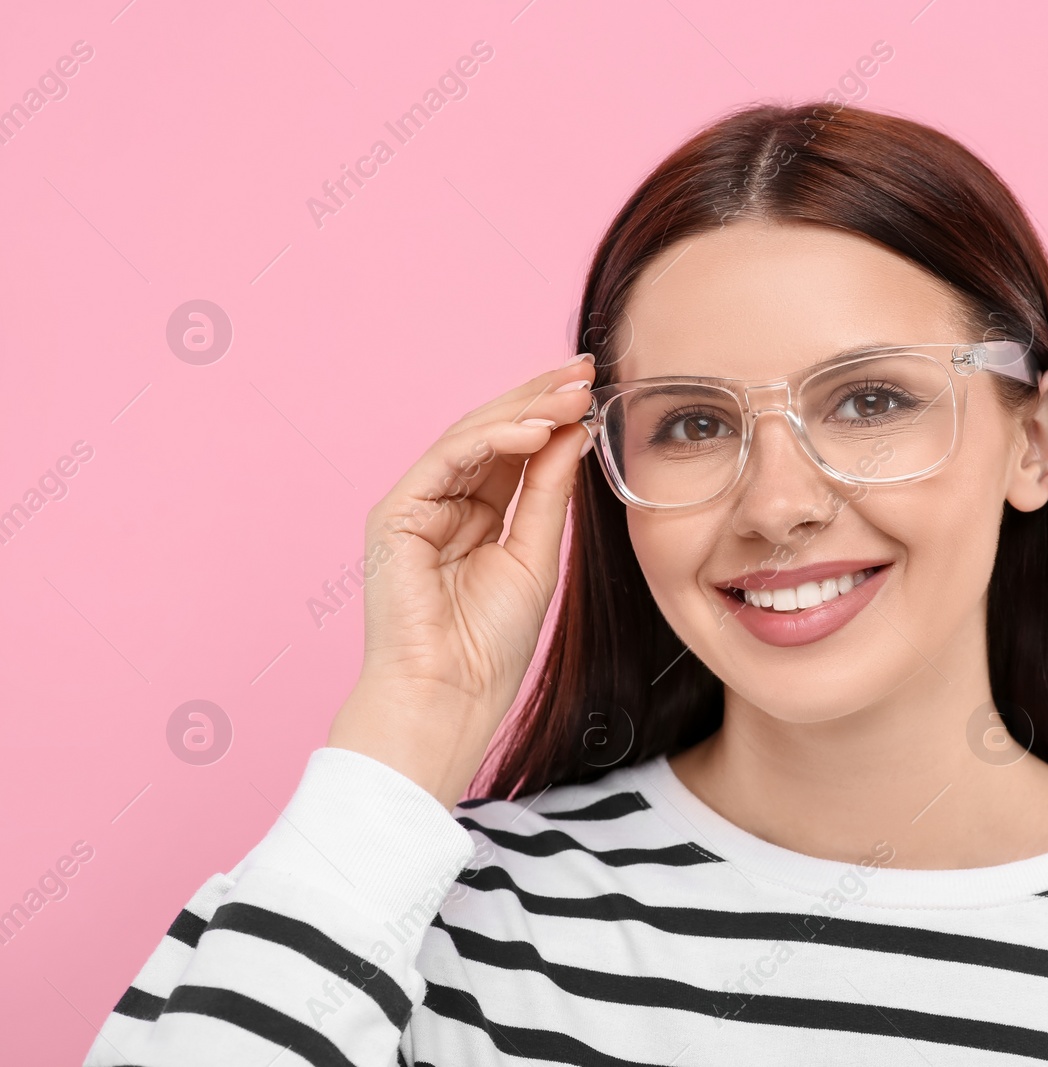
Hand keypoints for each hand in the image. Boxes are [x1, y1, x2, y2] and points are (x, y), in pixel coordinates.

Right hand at [327, 354, 595, 807]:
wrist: (450, 696)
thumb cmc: (491, 645)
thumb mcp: (537, 556)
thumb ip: (549, 494)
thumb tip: (573, 434)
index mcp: (477, 513)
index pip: (517, 449)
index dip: (554, 415)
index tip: (594, 387)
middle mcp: (444, 501)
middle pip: (494, 433)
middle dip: (540, 398)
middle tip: (583, 369)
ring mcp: (417, 504)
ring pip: (472, 437)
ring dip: (524, 410)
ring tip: (570, 393)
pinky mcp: (396, 513)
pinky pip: (448, 459)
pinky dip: (493, 439)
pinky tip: (535, 429)